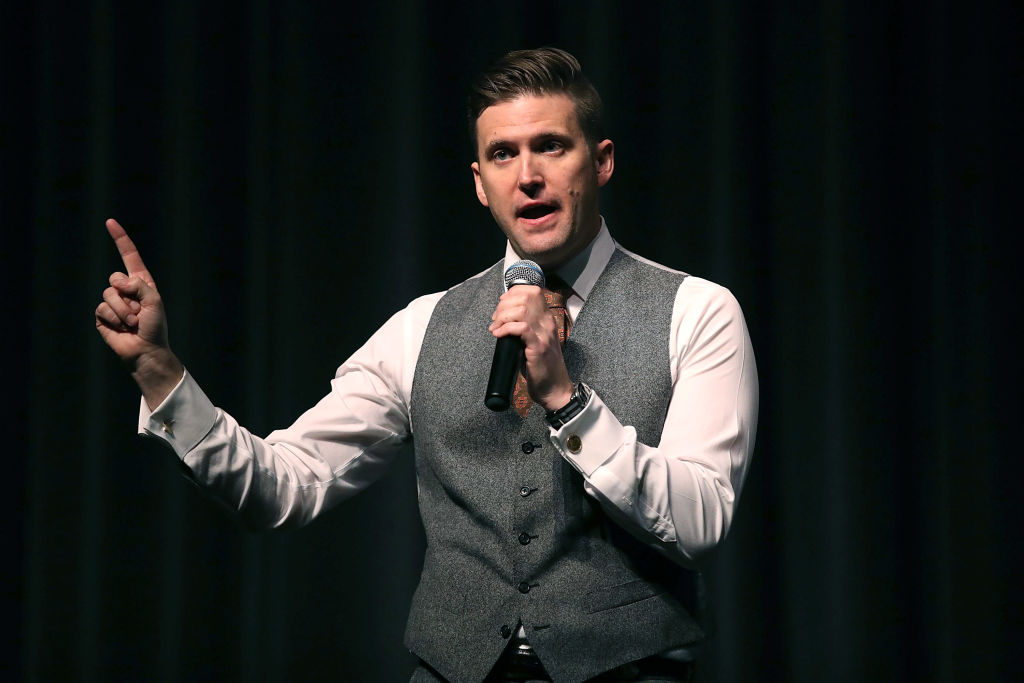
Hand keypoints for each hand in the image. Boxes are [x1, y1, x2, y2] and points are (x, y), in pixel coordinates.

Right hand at [95, 218, 182, 406]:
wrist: (146, 350)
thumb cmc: (155, 326)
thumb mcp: (154, 301)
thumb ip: (138, 285)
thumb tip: (117, 282)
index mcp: (141, 282)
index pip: (129, 256)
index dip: (120, 239)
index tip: (110, 222)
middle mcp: (125, 289)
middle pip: (115, 278)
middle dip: (128, 296)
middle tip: (139, 312)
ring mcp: (112, 302)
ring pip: (108, 294)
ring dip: (123, 311)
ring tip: (133, 323)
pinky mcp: (102, 315)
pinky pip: (102, 309)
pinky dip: (114, 319)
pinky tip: (122, 328)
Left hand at [489, 285, 572, 410]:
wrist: (555, 389)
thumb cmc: (542, 367)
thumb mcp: (534, 341)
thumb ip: (525, 327)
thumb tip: (504, 317)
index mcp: (547, 319)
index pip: (533, 292)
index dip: (514, 293)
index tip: (502, 303)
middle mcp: (547, 323)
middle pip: (525, 297)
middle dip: (504, 305)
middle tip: (496, 319)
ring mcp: (544, 335)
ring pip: (522, 310)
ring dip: (503, 316)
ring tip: (496, 327)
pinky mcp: (538, 348)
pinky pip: (521, 328)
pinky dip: (506, 328)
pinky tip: (499, 335)